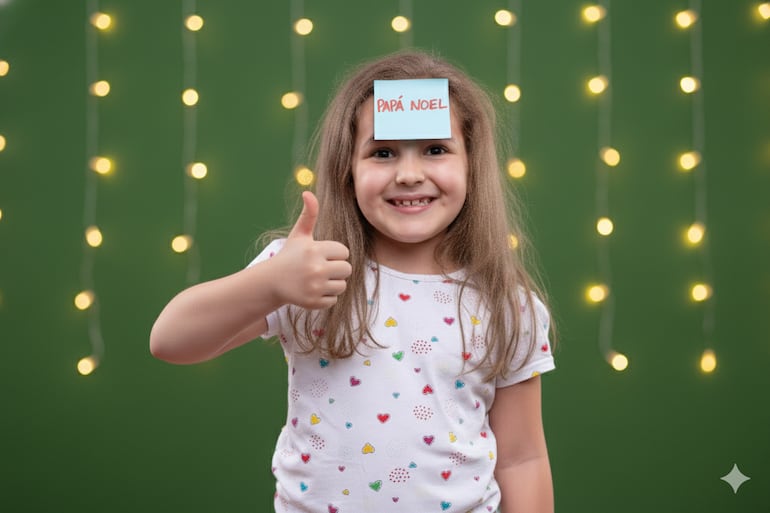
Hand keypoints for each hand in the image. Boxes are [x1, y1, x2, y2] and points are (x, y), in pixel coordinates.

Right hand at [272, 191, 351, 309]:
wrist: (271, 281)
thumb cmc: (289, 256)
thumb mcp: (299, 235)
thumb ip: (309, 214)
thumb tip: (308, 192)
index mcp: (314, 249)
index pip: (344, 252)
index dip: (334, 254)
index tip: (321, 255)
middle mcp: (315, 268)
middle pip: (347, 269)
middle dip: (337, 269)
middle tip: (321, 268)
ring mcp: (315, 286)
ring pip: (342, 285)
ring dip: (333, 283)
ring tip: (317, 279)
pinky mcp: (313, 302)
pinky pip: (334, 299)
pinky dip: (326, 296)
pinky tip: (313, 290)